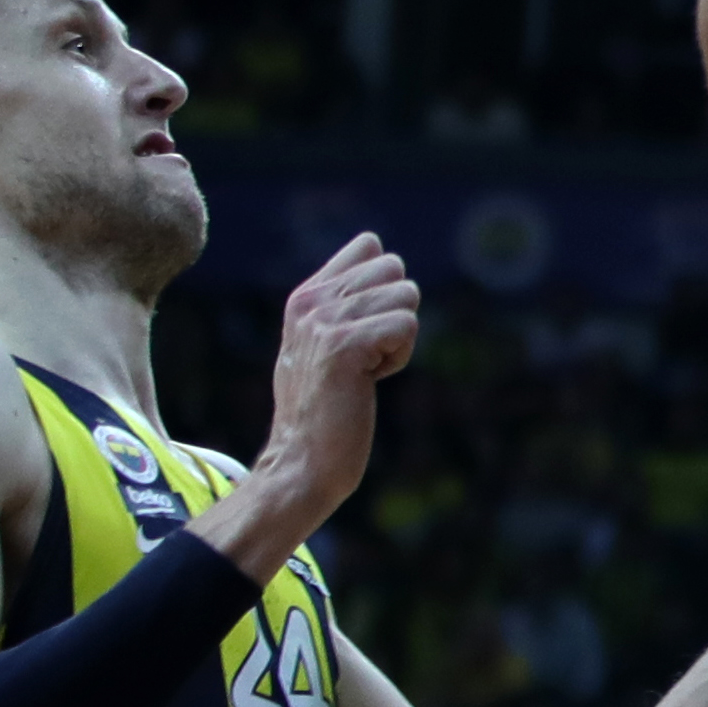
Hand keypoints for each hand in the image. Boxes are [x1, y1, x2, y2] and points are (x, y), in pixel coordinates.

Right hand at [258, 233, 418, 519]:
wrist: (302, 461)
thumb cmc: (323, 408)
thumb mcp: (322, 342)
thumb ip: (345, 301)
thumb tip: (385, 256)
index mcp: (306, 295)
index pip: (371, 245)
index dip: (384, 290)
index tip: (361, 333)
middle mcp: (311, 300)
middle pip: (395, 269)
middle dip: (395, 314)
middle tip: (364, 356)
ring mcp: (325, 321)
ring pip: (406, 296)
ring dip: (397, 340)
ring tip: (363, 371)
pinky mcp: (344, 346)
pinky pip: (406, 326)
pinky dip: (399, 357)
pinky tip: (368, 382)